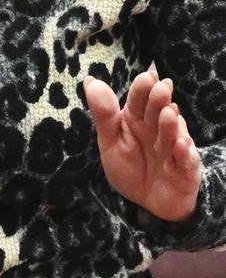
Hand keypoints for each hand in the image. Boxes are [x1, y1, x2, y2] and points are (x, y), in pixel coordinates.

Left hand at [84, 67, 200, 221]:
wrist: (147, 202)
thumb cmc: (130, 167)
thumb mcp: (110, 142)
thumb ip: (103, 115)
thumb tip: (90, 81)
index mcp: (137, 119)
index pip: (139, 99)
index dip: (143, 88)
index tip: (146, 76)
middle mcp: (158, 129)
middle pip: (158, 111)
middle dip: (159, 100)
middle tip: (160, 88)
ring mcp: (174, 147)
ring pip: (173, 133)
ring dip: (170, 124)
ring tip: (168, 114)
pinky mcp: (186, 168)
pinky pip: (186, 161)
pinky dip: (184, 153)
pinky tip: (180, 145)